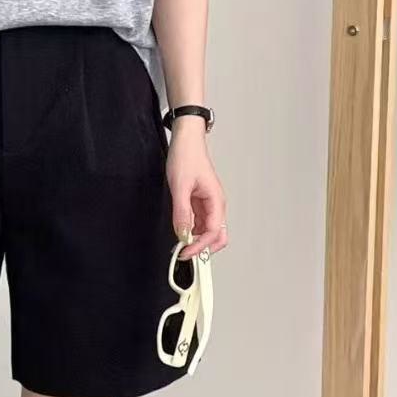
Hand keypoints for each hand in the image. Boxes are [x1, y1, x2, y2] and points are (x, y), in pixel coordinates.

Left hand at [166, 119, 227, 258]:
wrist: (186, 141)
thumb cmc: (187, 157)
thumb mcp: (180, 186)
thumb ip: (182, 212)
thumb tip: (183, 234)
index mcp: (216, 201)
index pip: (213, 233)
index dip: (199, 246)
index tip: (185, 253)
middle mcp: (215, 205)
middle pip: (217, 236)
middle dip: (203, 248)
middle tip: (186, 255)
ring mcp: (208, 204)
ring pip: (207, 231)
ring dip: (196, 240)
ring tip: (180, 246)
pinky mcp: (199, 203)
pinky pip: (198, 222)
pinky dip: (191, 231)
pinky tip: (180, 233)